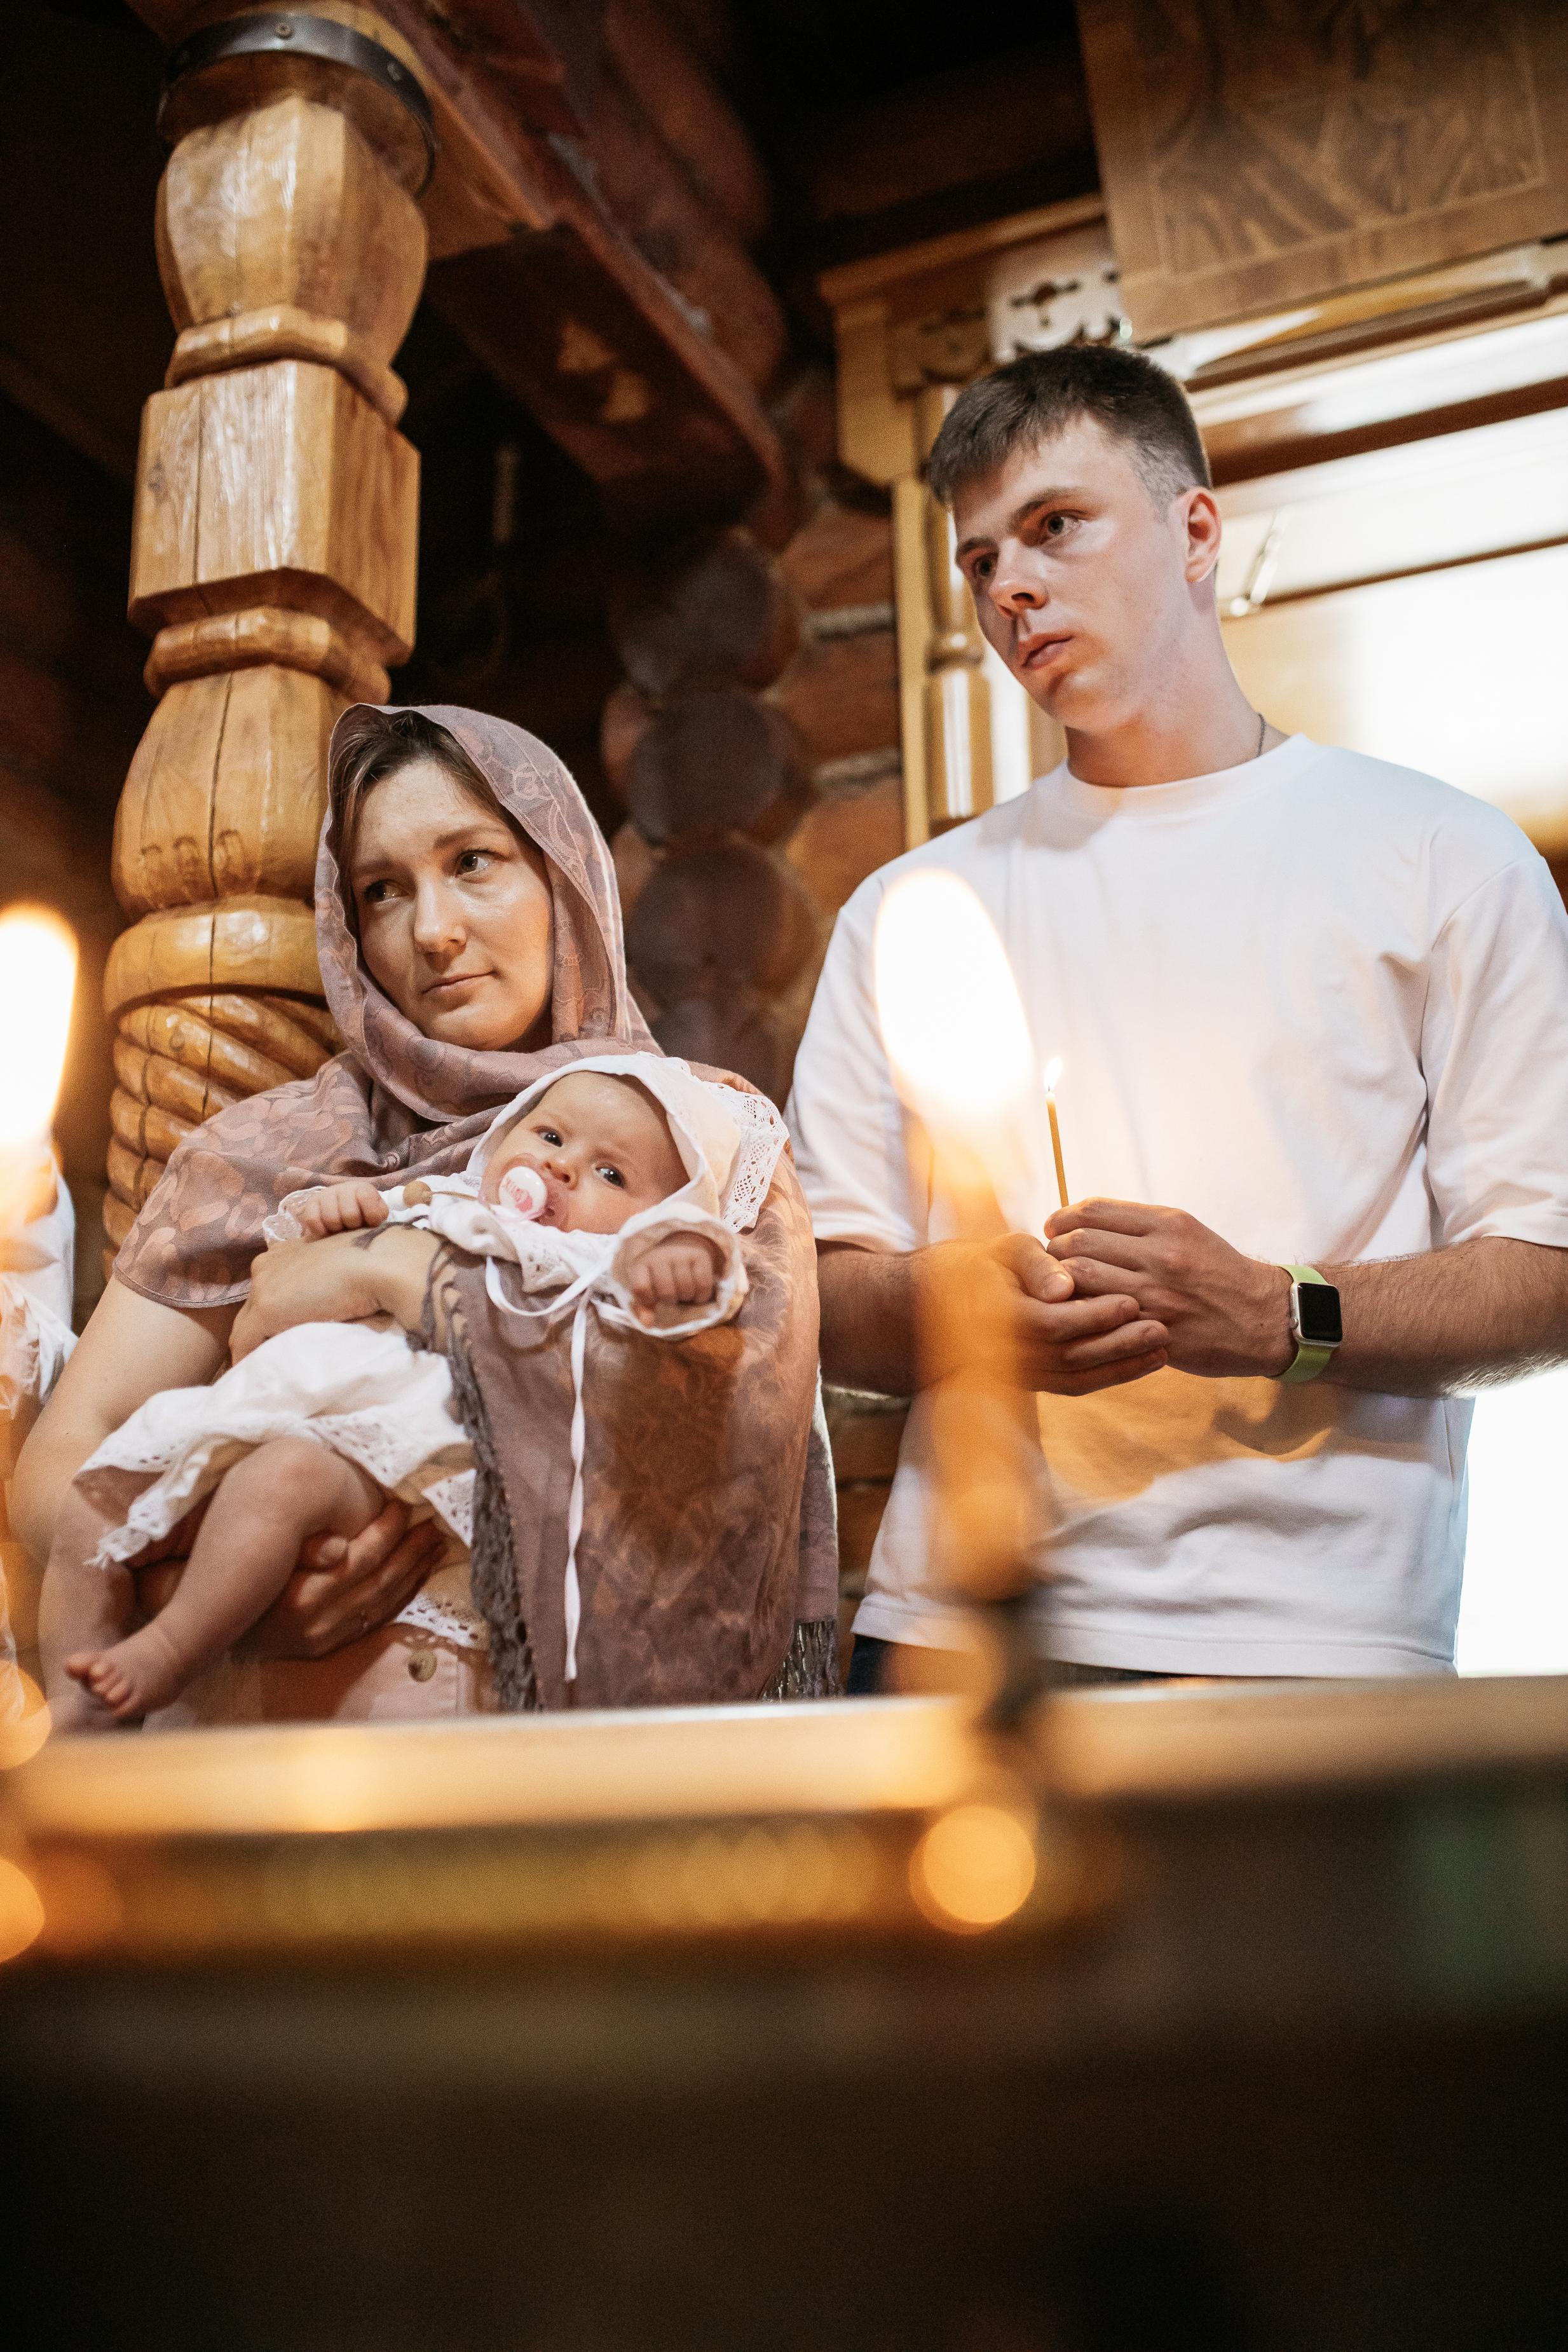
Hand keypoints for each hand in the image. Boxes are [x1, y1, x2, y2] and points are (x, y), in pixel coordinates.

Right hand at [134, 1497, 446, 1661]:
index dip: (386, 1532)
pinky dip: (400, 1594)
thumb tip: (338, 1547)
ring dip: (413, 1571)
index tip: (404, 1504)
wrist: (192, 1624)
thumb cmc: (220, 1573)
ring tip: (435, 1542)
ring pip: (381, 1603)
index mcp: (296, 1601)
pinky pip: (373, 1619)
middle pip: (378, 1583)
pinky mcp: (323, 1647)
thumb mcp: (249, 1555)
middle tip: (434, 1520)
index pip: (359, 1563)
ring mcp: (321, 1640)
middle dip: (410, 1550)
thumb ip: (295, 1550)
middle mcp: (313, 1626)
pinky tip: (415, 1573)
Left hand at [231, 1227, 438, 1359]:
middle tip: (274, 1355)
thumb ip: (325, 1285)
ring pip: (245, 1326)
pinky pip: (245, 1343)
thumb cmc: (373, 1265)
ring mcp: (264, 1287)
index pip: (268, 1288)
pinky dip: (248, 1360)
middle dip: (261, 1332)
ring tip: (266, 1369)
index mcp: (285, 1252)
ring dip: (254, 1347)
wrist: (379, 1263)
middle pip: (252, 1308)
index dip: (275, 1313)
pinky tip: (257, 1376)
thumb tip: (329, 1307)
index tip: (284, 1333)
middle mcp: (267, 1265)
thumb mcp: (342, 1272)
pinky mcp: (267, 1310)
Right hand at [293, 1181, 390, 1238]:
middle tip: (353, 1227)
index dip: (370, 1215)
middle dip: (353, 1226)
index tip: (370, 1222)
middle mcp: (343, 1188)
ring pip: (331, 1218)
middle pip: (349, 1214)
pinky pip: (313, 1220)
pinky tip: (327, 1232)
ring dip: (337, 1230)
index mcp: (362, 1189)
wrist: (342, 1218)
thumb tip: (375, 1221)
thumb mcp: (376, 1216)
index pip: (366, 1197)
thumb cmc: (362, 1218)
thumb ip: (379, 1215)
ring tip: (340, 1230)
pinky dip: (320, 1231)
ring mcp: (325, 1195)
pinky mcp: (310, 1205)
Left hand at [628, 1235, 720, 1326]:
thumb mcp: (649, 1286)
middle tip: (673, 1295)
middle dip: (671, 1300)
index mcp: (642, 1263)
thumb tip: (647, 1324)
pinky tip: (697, 1292)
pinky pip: (703, 1285)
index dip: (648, 1299)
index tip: (654, 1298)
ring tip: (684, 1292)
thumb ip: (644, 1306)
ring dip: (687, 1297)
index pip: (641, 1287)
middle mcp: (661, 1255)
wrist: (683, 1245)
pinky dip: (702, 1296)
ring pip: (686, 1289)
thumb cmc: (662, 1272)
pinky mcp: (700, 1256)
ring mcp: (681, 1254)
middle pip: (667, 1292)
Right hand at [918, 1233, 1169, 1395]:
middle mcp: (1007, 1354)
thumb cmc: (981, 1266)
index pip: (1052, 1323)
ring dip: (1123, 1364)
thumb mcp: (1002, 1252)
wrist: (944, 1304)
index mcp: (998, 1318)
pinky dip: (1112, 1375)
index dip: (1094, 1316)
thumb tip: (1063, 1288)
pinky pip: (1076, 1384)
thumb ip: (1035, 1266)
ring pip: (1077, 1376)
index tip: (1131, 1301)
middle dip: (1119, 1344)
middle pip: (1071, 1356)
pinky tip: (1145, 1363)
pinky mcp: (1035, 1381)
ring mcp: (1021, 1372)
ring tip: (1163, 1346)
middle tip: (1161, 1328)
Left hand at [1046, 1200, 1292, 1377]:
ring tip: (1057, 1288)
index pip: (1094, 1211)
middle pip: (1079, 1242)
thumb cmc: (1219, 1272)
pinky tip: (1075, 1314)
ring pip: (1080, 1278)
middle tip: (1049, 1261)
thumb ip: (1139, 1225)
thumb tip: (1083, 1218)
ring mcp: (1157, 1294)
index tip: (1053, 1227)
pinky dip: (1078, 1313)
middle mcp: (1161, 1254)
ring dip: (1058, 1283)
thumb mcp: (1187, 1232)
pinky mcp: (1154, 1329)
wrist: (1265, 1317)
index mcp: (1168, 1223)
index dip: (1063, 1218)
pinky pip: (1097, 1316)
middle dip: (1054, 1251)